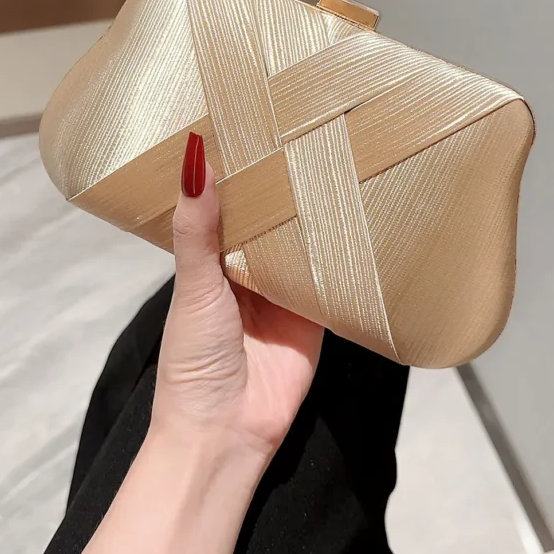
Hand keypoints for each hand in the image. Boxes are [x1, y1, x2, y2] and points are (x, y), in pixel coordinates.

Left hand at [151, 133, 322, 460]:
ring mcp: (283, 293)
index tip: (252, 120)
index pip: (228, 203)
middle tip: (306, 128)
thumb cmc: (194, 364)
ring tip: (336, 156)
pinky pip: (332, 278)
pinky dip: (343, 255)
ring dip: (314, 214)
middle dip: (283, 185)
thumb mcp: (193, 288)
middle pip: (270, 219)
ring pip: (302, 243)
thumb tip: (196, 161)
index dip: (238, 168)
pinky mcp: (316, 315)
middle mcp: (247, 272)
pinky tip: (360, 215)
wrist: (226, 433)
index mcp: (210, 262)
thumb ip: (198, 230)